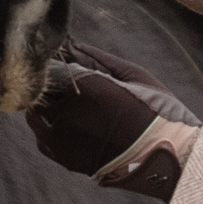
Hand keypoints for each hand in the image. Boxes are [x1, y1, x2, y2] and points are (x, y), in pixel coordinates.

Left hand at [24, 41, 201, 200]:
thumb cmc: (156, 111)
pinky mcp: (65, 158)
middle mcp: (68, 111)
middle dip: (53, 86)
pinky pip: (42, 140)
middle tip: (70, 88)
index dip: (57, 64)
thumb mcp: (134, 75)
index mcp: (87, 85)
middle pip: (44, 91)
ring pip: (38, 115)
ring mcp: (63, 137)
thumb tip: (73, 44)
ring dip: (48, 108)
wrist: (164, 159)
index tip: (64, 62)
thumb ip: (97, 59)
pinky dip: (48, 131)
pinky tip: (67, 127)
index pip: (53, 67)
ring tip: (71, 109)